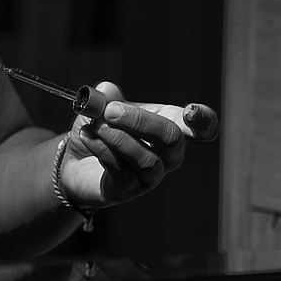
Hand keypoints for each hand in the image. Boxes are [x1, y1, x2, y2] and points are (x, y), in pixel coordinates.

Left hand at [58, 82, 216, 208]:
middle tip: (110, 111)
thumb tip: (107, 89)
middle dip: (141, 121)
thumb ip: (107, 97)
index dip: (205, 121)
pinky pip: (122, 170)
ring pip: (146, 159)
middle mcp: (168, 154)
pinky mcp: (129, 190)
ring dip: (117, 137)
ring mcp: (151, 175)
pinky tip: (88, 136)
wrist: (74, 159)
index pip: (204, 127)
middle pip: (172, 139)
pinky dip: (103, 149)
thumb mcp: (101, 106)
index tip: (191, 111)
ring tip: (94, 125)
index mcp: (170, 125)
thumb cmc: (99, 128)